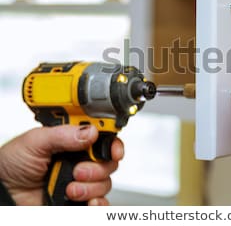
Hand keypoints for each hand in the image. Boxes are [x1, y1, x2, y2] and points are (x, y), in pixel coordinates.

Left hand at [0, 125, 123, 204]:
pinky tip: (86, 201)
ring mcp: (80, 182)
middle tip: (78, 170)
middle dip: (98, 167)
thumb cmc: (11, 166)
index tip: (114, 150)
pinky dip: (98, 203)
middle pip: (109, 162)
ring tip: (69, 189)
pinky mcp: (79, 201)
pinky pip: (101, 203)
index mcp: (72, 142)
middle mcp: (79, 161)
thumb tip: (90, 131)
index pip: (103, 139)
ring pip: (105, 183)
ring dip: (91, 186)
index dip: (113, 143)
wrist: (2, 195)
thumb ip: (63, 134)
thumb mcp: (34, 142)